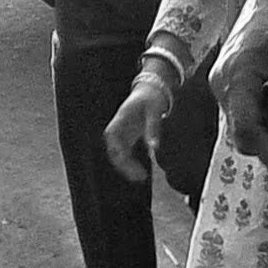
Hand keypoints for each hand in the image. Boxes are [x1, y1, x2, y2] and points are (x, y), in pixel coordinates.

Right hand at [102, 59, 176, 180]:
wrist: (151, 90)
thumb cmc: (152, 99)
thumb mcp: (155, 111)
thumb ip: (153, 128)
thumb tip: (154, 148)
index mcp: (121, 118)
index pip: (112, 137)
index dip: (118, 153)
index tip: (131, 163)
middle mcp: (118, 126)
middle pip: (112, 149)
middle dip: (123, 165)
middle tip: (140, 177)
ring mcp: (122, 132)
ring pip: (117, 153)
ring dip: (126, 166)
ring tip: (141, 177)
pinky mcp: (128, 136)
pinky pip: (124, 153)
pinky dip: (131, 163)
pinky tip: (142, 170)